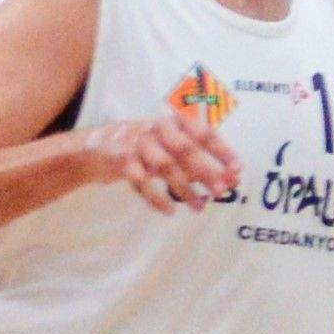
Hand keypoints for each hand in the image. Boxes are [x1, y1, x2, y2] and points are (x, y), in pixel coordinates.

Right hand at [87, 103, 240, 211]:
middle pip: (186, 149)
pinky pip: (141, 181)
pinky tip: (169, 210)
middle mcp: (158, 129)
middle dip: (206, 171)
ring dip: (184, 189)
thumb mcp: (171, 148)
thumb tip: (230, 178)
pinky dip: (156, 198)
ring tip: (199, 208)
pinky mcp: (121, 159)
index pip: (203, 133)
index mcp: (175, 123)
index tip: (237, 169)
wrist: (97, 148)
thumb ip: (197, 161)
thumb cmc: (145, 148)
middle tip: (221, 191)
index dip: (222, 151)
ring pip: (165, 166)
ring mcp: (139, 143)